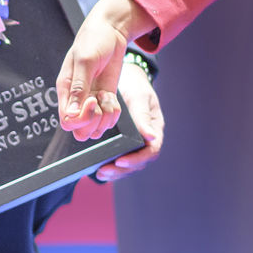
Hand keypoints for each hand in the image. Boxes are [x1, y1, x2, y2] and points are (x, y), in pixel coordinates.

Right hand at [56, 0, 152, 140]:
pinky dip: (113, 113)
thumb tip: (71, 114)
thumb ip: (78, 87)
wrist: (111, 31)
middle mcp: (76, 100)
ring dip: (106, 119)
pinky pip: (108, 119)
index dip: (81, 118)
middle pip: (79, 131)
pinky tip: (112, 97)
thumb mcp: (86, 61)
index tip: (93, 99)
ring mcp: (91, 101)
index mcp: (65, 90)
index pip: (67, 121)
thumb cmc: (94, 40)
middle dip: (93, 122)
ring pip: (95, 129)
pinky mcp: (105, 99)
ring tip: (108, 98)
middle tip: (101, 101)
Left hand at [94, 60, 164, 181]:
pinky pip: (120, 158)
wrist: (126, 79)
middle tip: (104, 171)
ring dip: (116, 171)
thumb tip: (151, 137)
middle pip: (139, 162)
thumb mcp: (139, 98)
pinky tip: (98, 167)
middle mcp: (146, 138)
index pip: (151, 151)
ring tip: (100, 173)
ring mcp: (135, 141)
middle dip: (122, 169)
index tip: (120, 161)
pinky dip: (111, 165)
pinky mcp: (124, 142)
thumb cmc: (135, 85)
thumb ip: (143, 116)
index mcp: (154, 128)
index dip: (136, 159)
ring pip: (130, 164)